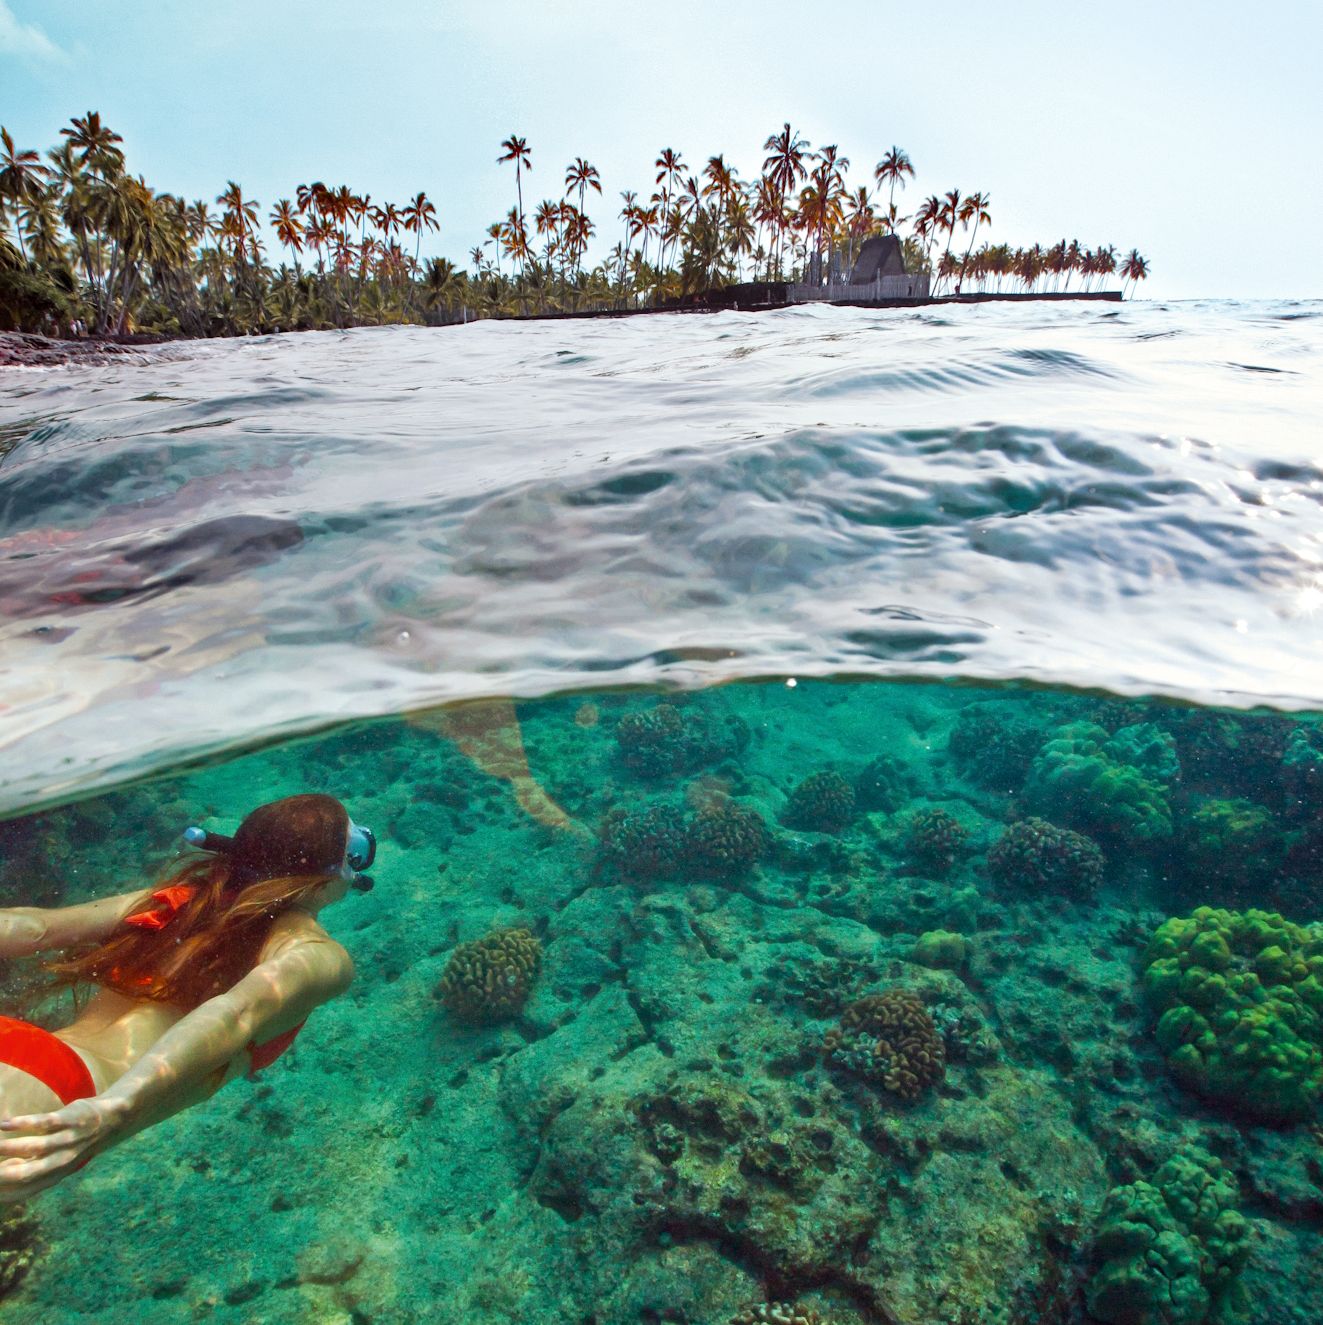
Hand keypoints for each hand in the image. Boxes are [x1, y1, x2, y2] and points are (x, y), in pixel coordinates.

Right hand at [0, 1094, 130, 1200]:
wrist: (114, 1119)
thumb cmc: (75, 1144)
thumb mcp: (56, 1162)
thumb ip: (31, 1169)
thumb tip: (5, 1177)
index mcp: (56, 1174)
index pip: (24, 1190)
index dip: (4, 1193)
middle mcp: (61, 1160)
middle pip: (27, 1173)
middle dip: (2, 1175)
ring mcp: (67, 1139)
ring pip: (33, 1146)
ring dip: (7, 1147)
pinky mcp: (70, 1118)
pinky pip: (44, 1122)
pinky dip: (23, 1124)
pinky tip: (4, 1124)